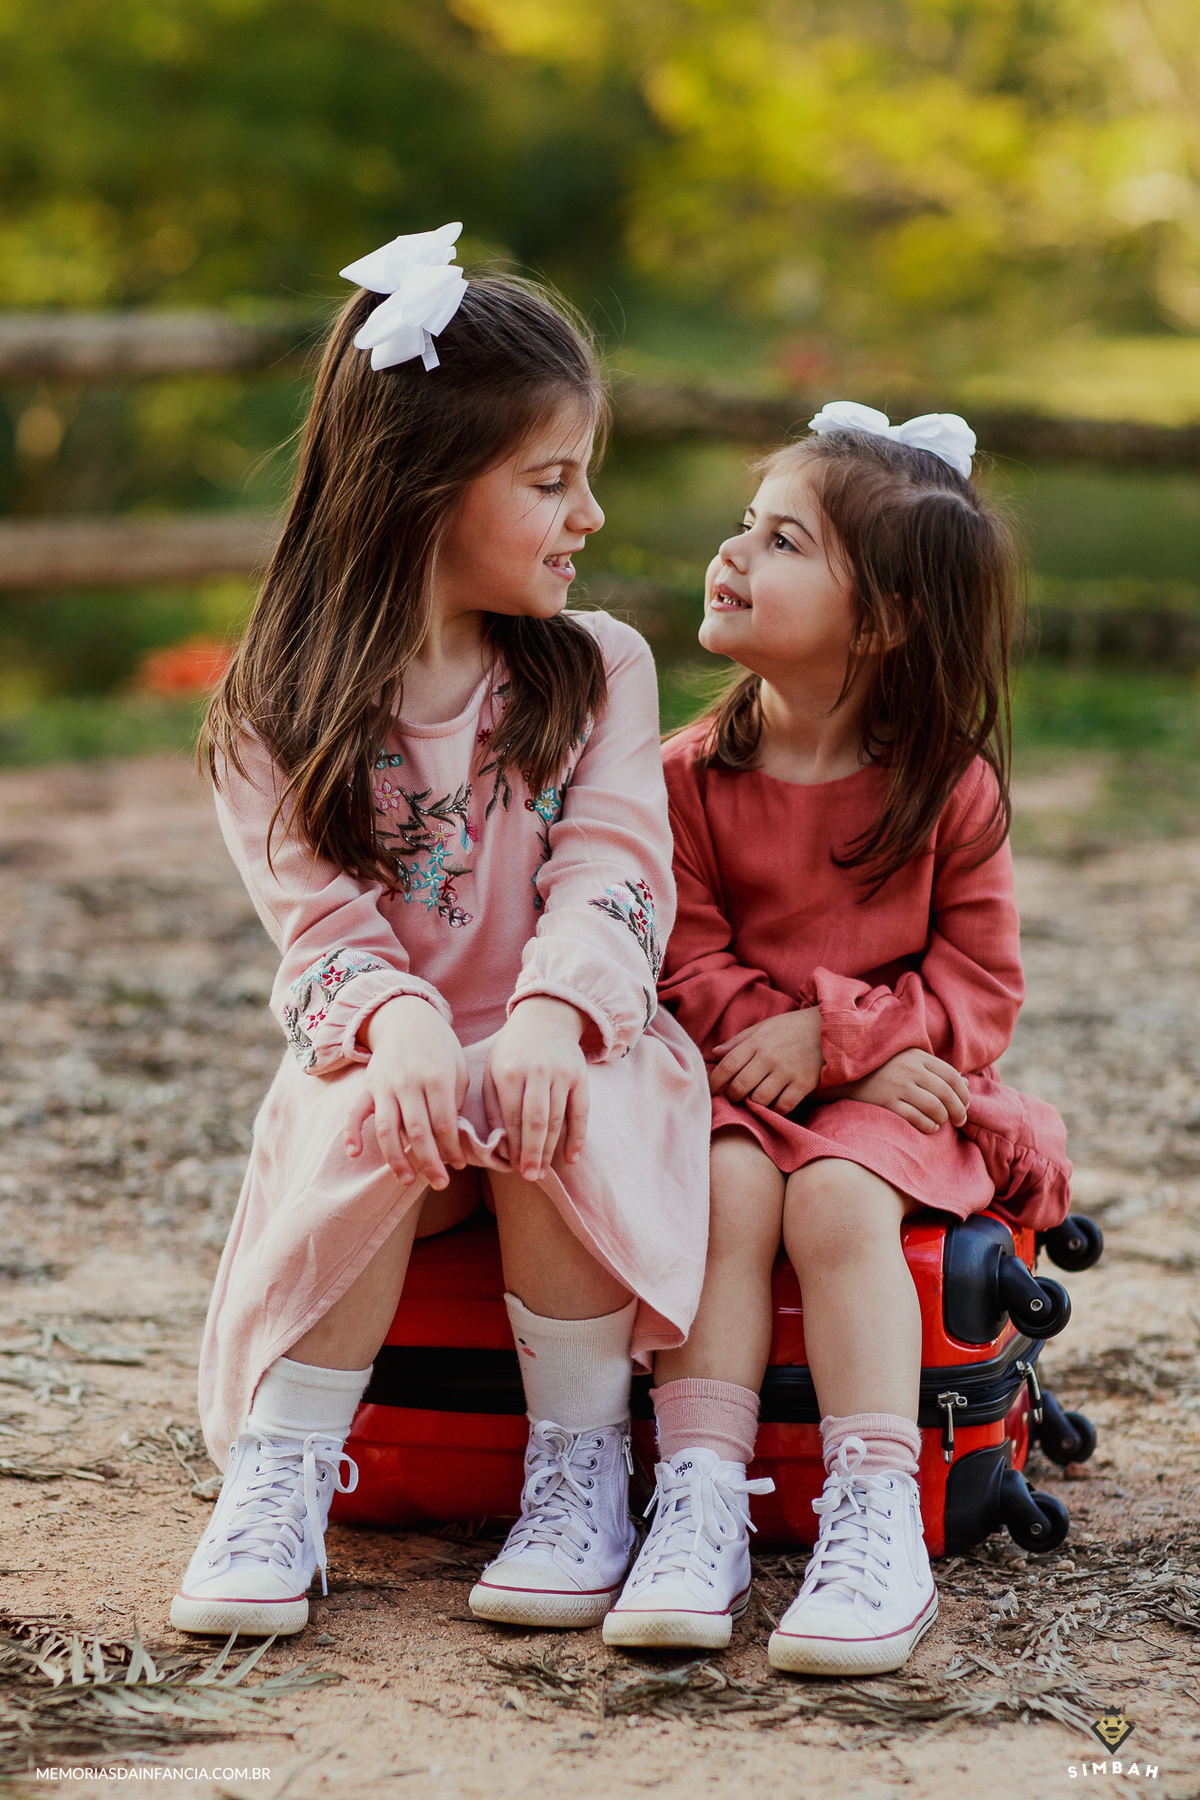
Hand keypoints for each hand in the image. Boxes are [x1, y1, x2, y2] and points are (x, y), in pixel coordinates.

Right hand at [343, 996, 467, 1188]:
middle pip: (417, 1132)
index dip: (451, 1149)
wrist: (405, 1017)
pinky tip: (354, 1153)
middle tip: (440, 1184)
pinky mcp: (367, 1087)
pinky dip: (351, 1133)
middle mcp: (409, 1083)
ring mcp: (385, 1086)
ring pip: (387, 1129)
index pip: (444, 1123)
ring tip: (408, 1180)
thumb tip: (451, 1136)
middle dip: (430, 1162)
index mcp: (437, 1078)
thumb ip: (455, 1100)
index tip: (458, 1166)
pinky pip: (355, 1112)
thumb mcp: (457, 1066)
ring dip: (396, 1159)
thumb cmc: (438, 1046)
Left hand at [486, 997, 589, 1181]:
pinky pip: (581, 1112)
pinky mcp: (581, 1076)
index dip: (513, 1145)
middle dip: (532, 1153)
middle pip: (536, 1121)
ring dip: (551, 1149)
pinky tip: (572, 1157)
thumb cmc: (513, 1051)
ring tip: (543, 1171)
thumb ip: (493, 1104)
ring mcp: (561, 1074)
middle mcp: (537, 1072)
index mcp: (509, 1071)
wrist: (545, 1018)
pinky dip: (578, 1136)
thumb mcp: (493, 1070)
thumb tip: (498, 1142)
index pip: (512, 1117)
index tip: (512, 1168)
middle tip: (530, 1176)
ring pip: (558, 1119)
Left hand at [709, 1009, 822, 1113]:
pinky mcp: (804, 1084)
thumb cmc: (791, 1028)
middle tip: (734, 1096)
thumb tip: (714, 1054)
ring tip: (754, 1099)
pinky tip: (773, 1104)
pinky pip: (783, 1106)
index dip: (715, 1080)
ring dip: (753, 1103)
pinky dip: (775, 1109)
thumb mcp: (763, 1027)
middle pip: (740, 1086)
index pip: (728, 1064)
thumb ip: (738, 1041)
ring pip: (759, 1099)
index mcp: (757, 1042)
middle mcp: (770, 1057)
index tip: (711, 1089)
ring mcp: (787, 1072)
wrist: (830, 1028)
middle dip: (732, 1096)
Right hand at [835, 1048, 969, 1133]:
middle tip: (961, 1120)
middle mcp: (909, 1069)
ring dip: (944, 1119)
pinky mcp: (886, 1102)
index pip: (952, 1075)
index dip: (964, 1093)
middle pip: (946, 1092)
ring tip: (943, 1123)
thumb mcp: (910, 1062)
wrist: (847, 1076)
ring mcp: (897, 1086)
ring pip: (934, 1107)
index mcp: (917, 1056)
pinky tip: (930, 1127)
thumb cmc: (884, 1070)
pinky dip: (929, 1126)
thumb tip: (966, 1083)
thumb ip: (937, 1070)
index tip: (966, 1105)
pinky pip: (916, 1118)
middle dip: (959, 1110)